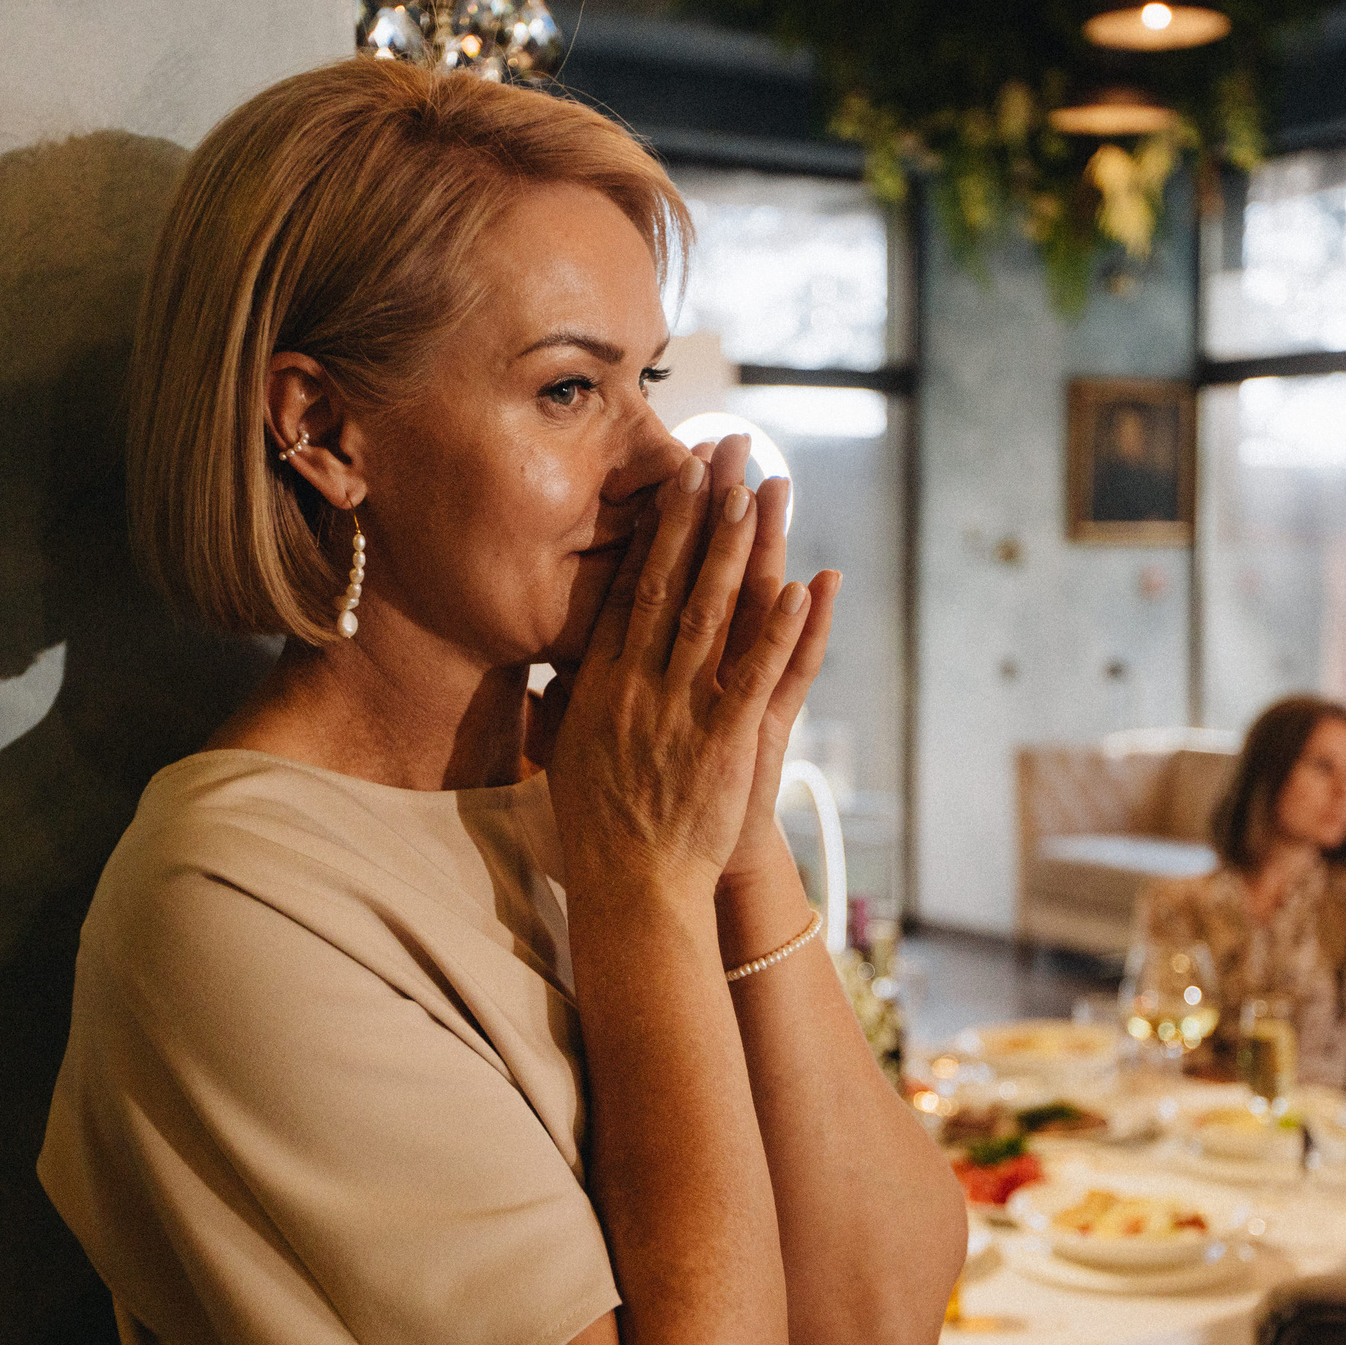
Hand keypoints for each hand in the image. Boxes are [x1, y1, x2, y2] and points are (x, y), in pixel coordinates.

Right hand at [545, 450, 813, 898]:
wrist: (631, 890)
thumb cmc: (599, 829)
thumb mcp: (565, 756)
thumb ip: (562, 707)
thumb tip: (543, 675)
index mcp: (601, 685)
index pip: (628, 590)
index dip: (653, 532)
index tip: (670, 480)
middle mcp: (637, 688)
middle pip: (666, 584)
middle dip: (693, 516)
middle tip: (714, 454)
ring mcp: (680, 712)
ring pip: (710, 616)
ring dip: (734, 552)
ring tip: (754, 494)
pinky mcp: (724, 743)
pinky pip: (755, 677)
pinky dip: (778, 633)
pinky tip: (802, 589)